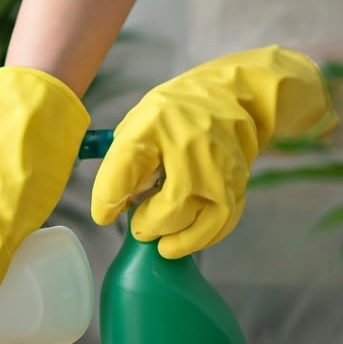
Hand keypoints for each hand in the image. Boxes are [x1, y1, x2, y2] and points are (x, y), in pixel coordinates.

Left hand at [91, 46, 336, 258]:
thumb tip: (113, 206)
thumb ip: (123, 162)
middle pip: (171, 206)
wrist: (235, 97)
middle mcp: (192, 146)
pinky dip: (202, 237)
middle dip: (149, 225)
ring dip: (177, 241)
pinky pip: (221, 223)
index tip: (104, 215)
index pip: (125, 166)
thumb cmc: (177, 111)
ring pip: (201, 222)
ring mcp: (220, 169)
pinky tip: (186, 238)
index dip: (107, 199)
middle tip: (139, 226)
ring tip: (161, 246)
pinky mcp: (238, 185)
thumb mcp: (139, 123)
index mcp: (156, 122)